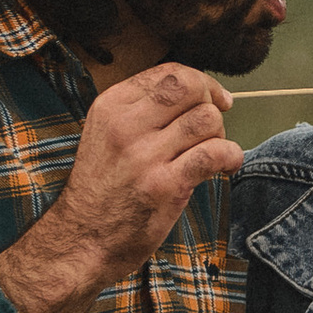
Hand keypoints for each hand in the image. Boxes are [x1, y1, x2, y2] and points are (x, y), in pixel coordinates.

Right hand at [0, 63, 241, 312]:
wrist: (81, 240)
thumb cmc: (101, 188)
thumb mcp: (106, 134)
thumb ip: (141, 110)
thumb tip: (194, 90)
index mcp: (111, 106)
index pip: (168, 72)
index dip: (200, 80)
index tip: (212, 97)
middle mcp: (126, 125)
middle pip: (189, 87)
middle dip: (212, 100)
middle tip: (216, 120)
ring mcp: (146, 155)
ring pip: (207, 119)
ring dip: (219, 134)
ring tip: (210, 152)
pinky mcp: (166, 185)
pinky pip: (215, 154)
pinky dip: (231, 156)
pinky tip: (226, 166)